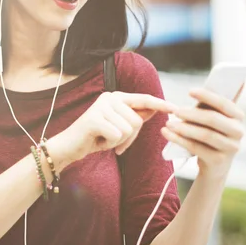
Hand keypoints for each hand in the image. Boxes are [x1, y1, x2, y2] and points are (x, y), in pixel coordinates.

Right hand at [48, 91, 176, 168]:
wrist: (68, 147)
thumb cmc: (95, 138)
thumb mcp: (119, 128)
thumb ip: (135, 117)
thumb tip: (155, 109)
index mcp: (116, 97)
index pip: (143, 99)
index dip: (160, 104)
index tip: (176, 108)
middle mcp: (109, 97)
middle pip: (137, 121)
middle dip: (129, 137)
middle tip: (113, 141)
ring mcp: (100, 107)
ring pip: (128, 129)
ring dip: (119, 141)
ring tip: (104, 139)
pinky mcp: (94, 119)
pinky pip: (117, 135)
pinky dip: (110, 144)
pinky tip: (98, 141)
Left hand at [161, 88, 245, 178]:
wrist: (214, 165)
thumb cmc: (210, 134)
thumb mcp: (212, 119)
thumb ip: (208, 105)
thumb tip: (196, 90)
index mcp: (238, 116)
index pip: (224, 103)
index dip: (207, 96)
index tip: (189, 91)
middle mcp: (239, 131)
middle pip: (213, 119)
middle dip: (191, 114)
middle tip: (175, 111)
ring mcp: (231, 147)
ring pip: (205, 134)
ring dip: (184, 128)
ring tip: (169, 124)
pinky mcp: (219, 160)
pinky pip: (196, 148)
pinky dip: (180, 140)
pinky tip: (168, 134)